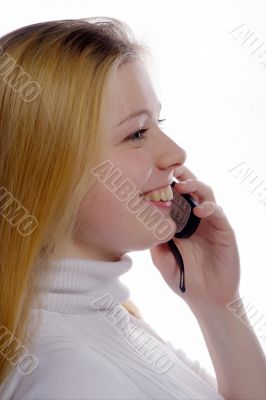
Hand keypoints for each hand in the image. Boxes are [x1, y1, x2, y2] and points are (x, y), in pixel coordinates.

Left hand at [149, 165, 240, 309]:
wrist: (207, 299)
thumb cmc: (184, 278)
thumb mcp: (162, 260)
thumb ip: (155, 242)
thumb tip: (143, 222)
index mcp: (180, 222)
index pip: (173, 196)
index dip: (165, 184)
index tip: (152, 174)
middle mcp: (195, 218)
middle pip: (190, 189)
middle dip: (181, 176)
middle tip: (170, 170)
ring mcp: (210, 223)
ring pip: (206, 194)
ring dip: (195, 186)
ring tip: (182, 186)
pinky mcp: (224, 231)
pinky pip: (218, 213)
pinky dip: (210, 208)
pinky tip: (199, 210)